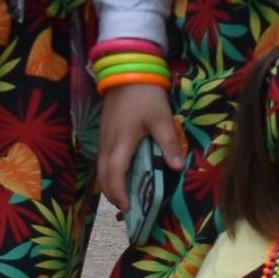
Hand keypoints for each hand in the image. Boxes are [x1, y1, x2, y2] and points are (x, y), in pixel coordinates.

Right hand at [99, 83, 187, 211]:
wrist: (127, 70)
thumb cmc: (145, 95)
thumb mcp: (161, 118)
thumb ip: (168, 143)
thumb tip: (176, 167)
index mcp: (121, 143)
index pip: (115, 176)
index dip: (119, 194)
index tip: (129, 207)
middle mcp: (108, 143)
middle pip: (103, 176)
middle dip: (113, 194)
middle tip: (127, 207)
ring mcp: (104, 137)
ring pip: (102, 168)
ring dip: (110, 183)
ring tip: (125, 193)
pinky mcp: (105, 131)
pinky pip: (104, 158)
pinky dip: (110, 171)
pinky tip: (123, 172)